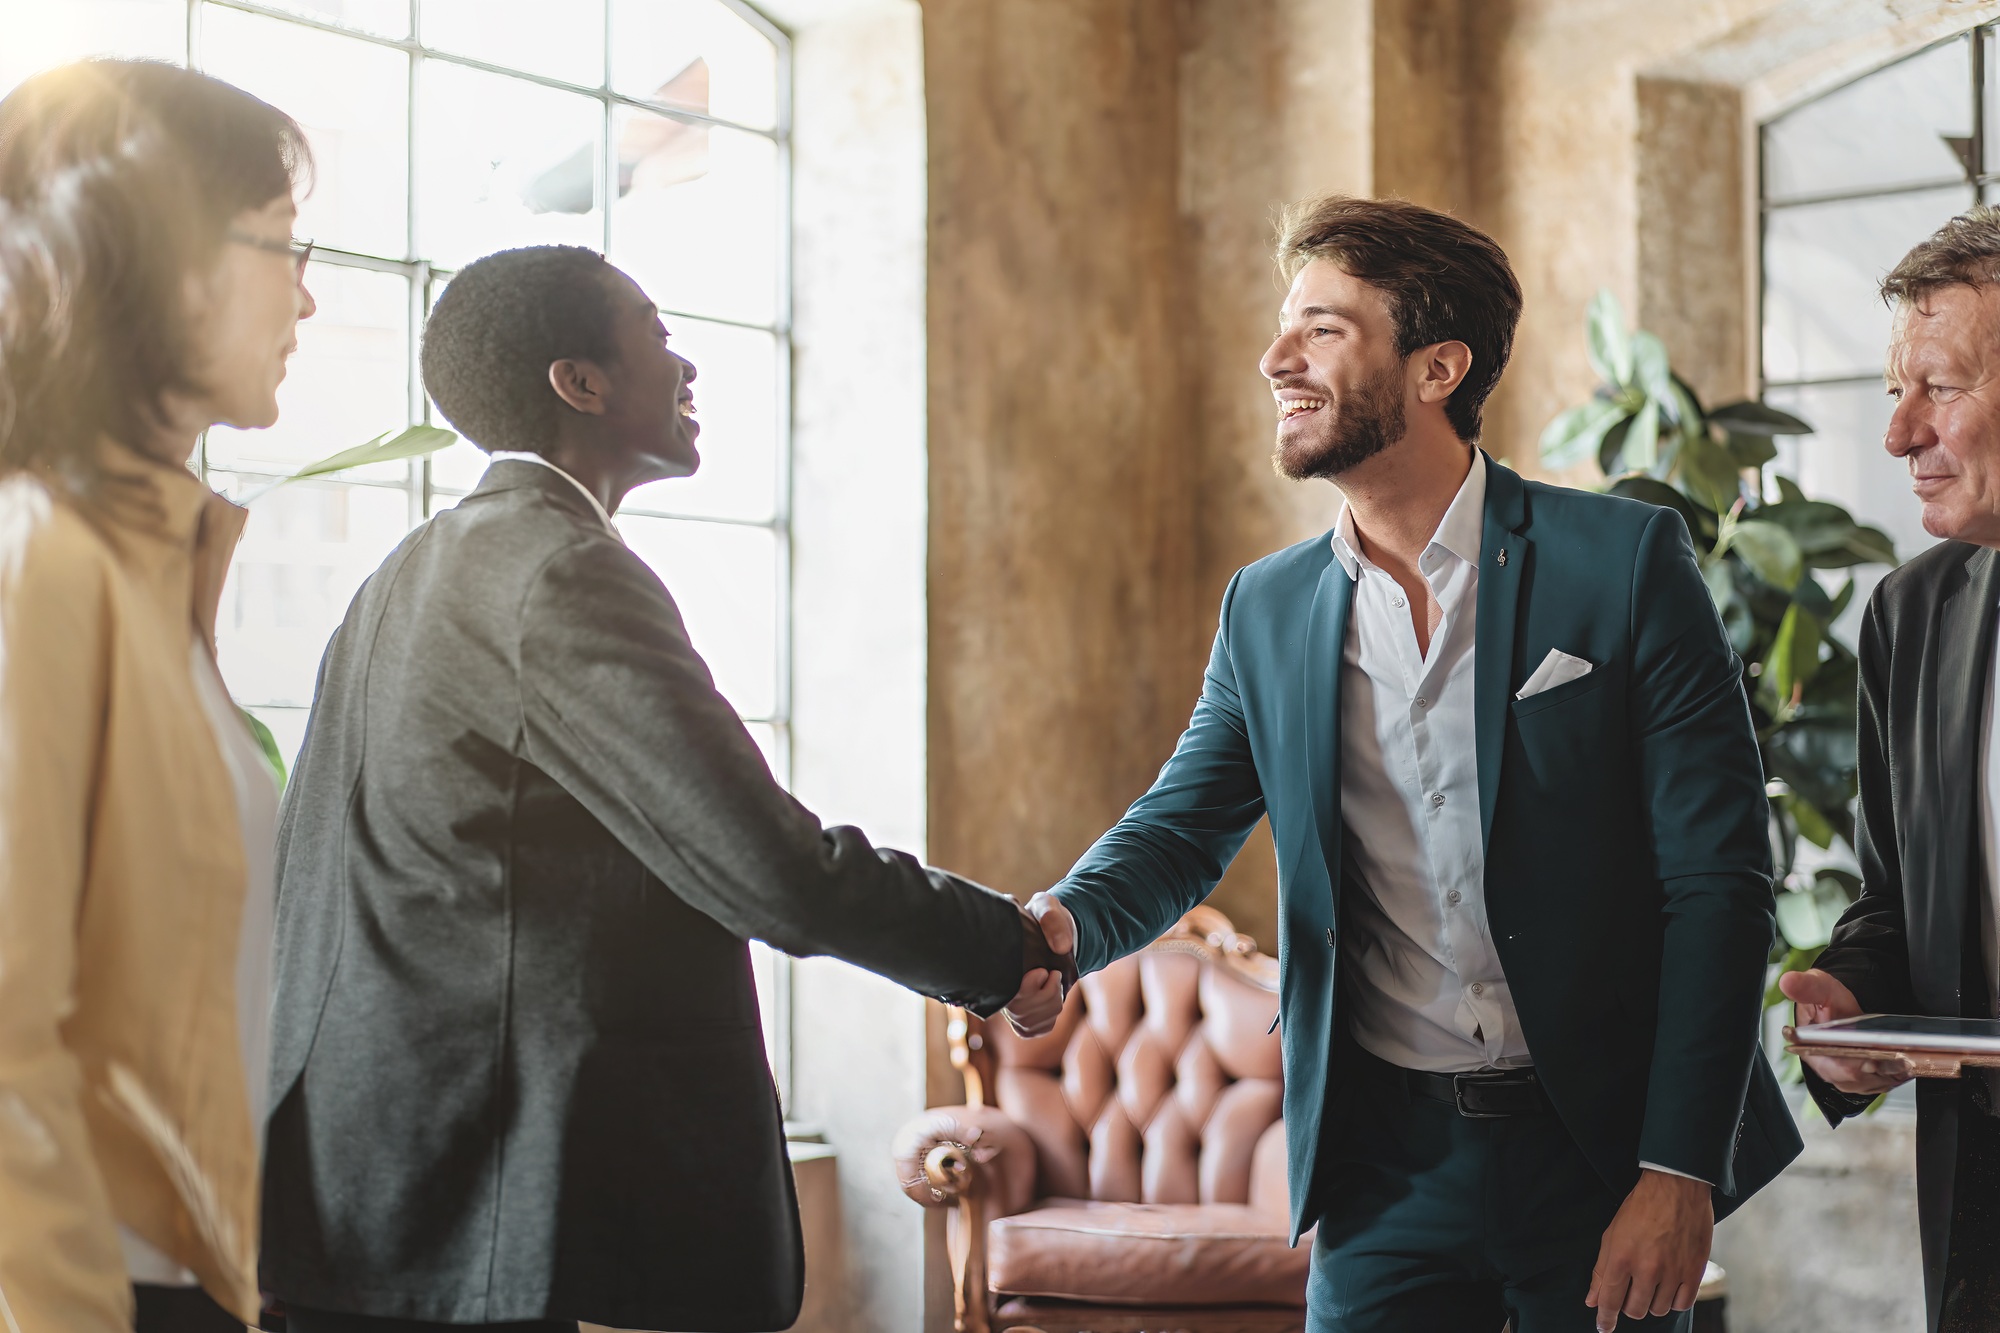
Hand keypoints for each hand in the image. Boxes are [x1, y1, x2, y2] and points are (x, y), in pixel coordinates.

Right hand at [1003, 892, 1076, 1037]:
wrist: (1053, 932)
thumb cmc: (1045, 918)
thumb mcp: (1047, 907)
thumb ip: (1051, 918)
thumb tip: (1061, 946)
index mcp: (994, 968)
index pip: (1003, 995)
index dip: (1027, 989)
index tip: (1042, 972)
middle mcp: (996, 992)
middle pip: (1020, 1013)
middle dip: (1045, 994)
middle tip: (1051, 973)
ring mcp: (1009, 1009)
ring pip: (1031, 1023)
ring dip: (1051, 1002)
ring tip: (1051, 979)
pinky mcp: (1025, 1020)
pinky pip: (1040, 1028)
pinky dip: (1051, 1014)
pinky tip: (1051, 995)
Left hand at [1585, 1169, 1712, 1330]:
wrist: (1675, 1188)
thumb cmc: (1640, 1209)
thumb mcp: (1611, 1234)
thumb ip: (1601, 1270)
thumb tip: (1592, 1300)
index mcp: (1621, 1258)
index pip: (1610, 1301)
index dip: (1605, 1319)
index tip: (1603, 1328)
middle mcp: (1647, 1268)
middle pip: (1635, 1310)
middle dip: (1629, 1306)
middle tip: (1631, 1291)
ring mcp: (1673, 1272)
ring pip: (1659, 1309)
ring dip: (1652, 1302)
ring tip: (1651, 1283)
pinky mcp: (1694, 1271)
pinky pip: (1682, 1304)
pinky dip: (1674, 1300)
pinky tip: (1669, 1287)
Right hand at [1780, 968, 1912, 1095]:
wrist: (1841, 1009)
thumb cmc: (1828, 1000)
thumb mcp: (1818, 988)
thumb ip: (1806, 986)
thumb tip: (1787, 982)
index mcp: (1811, 1050)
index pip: (1833, 1067)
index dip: (1853, 1065)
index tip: (1872, 1058)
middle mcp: (1828, 1069)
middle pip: (1857, 1078)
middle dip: (1881, 1068)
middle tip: (1903, 1058)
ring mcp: (1847, 1078)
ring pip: (1873, 1083)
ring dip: (1892, 1073)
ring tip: (1909, 1060)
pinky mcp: (1865, 1081)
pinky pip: (1883, 1083)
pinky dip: (1897, 1076)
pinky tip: (1908, 1064)